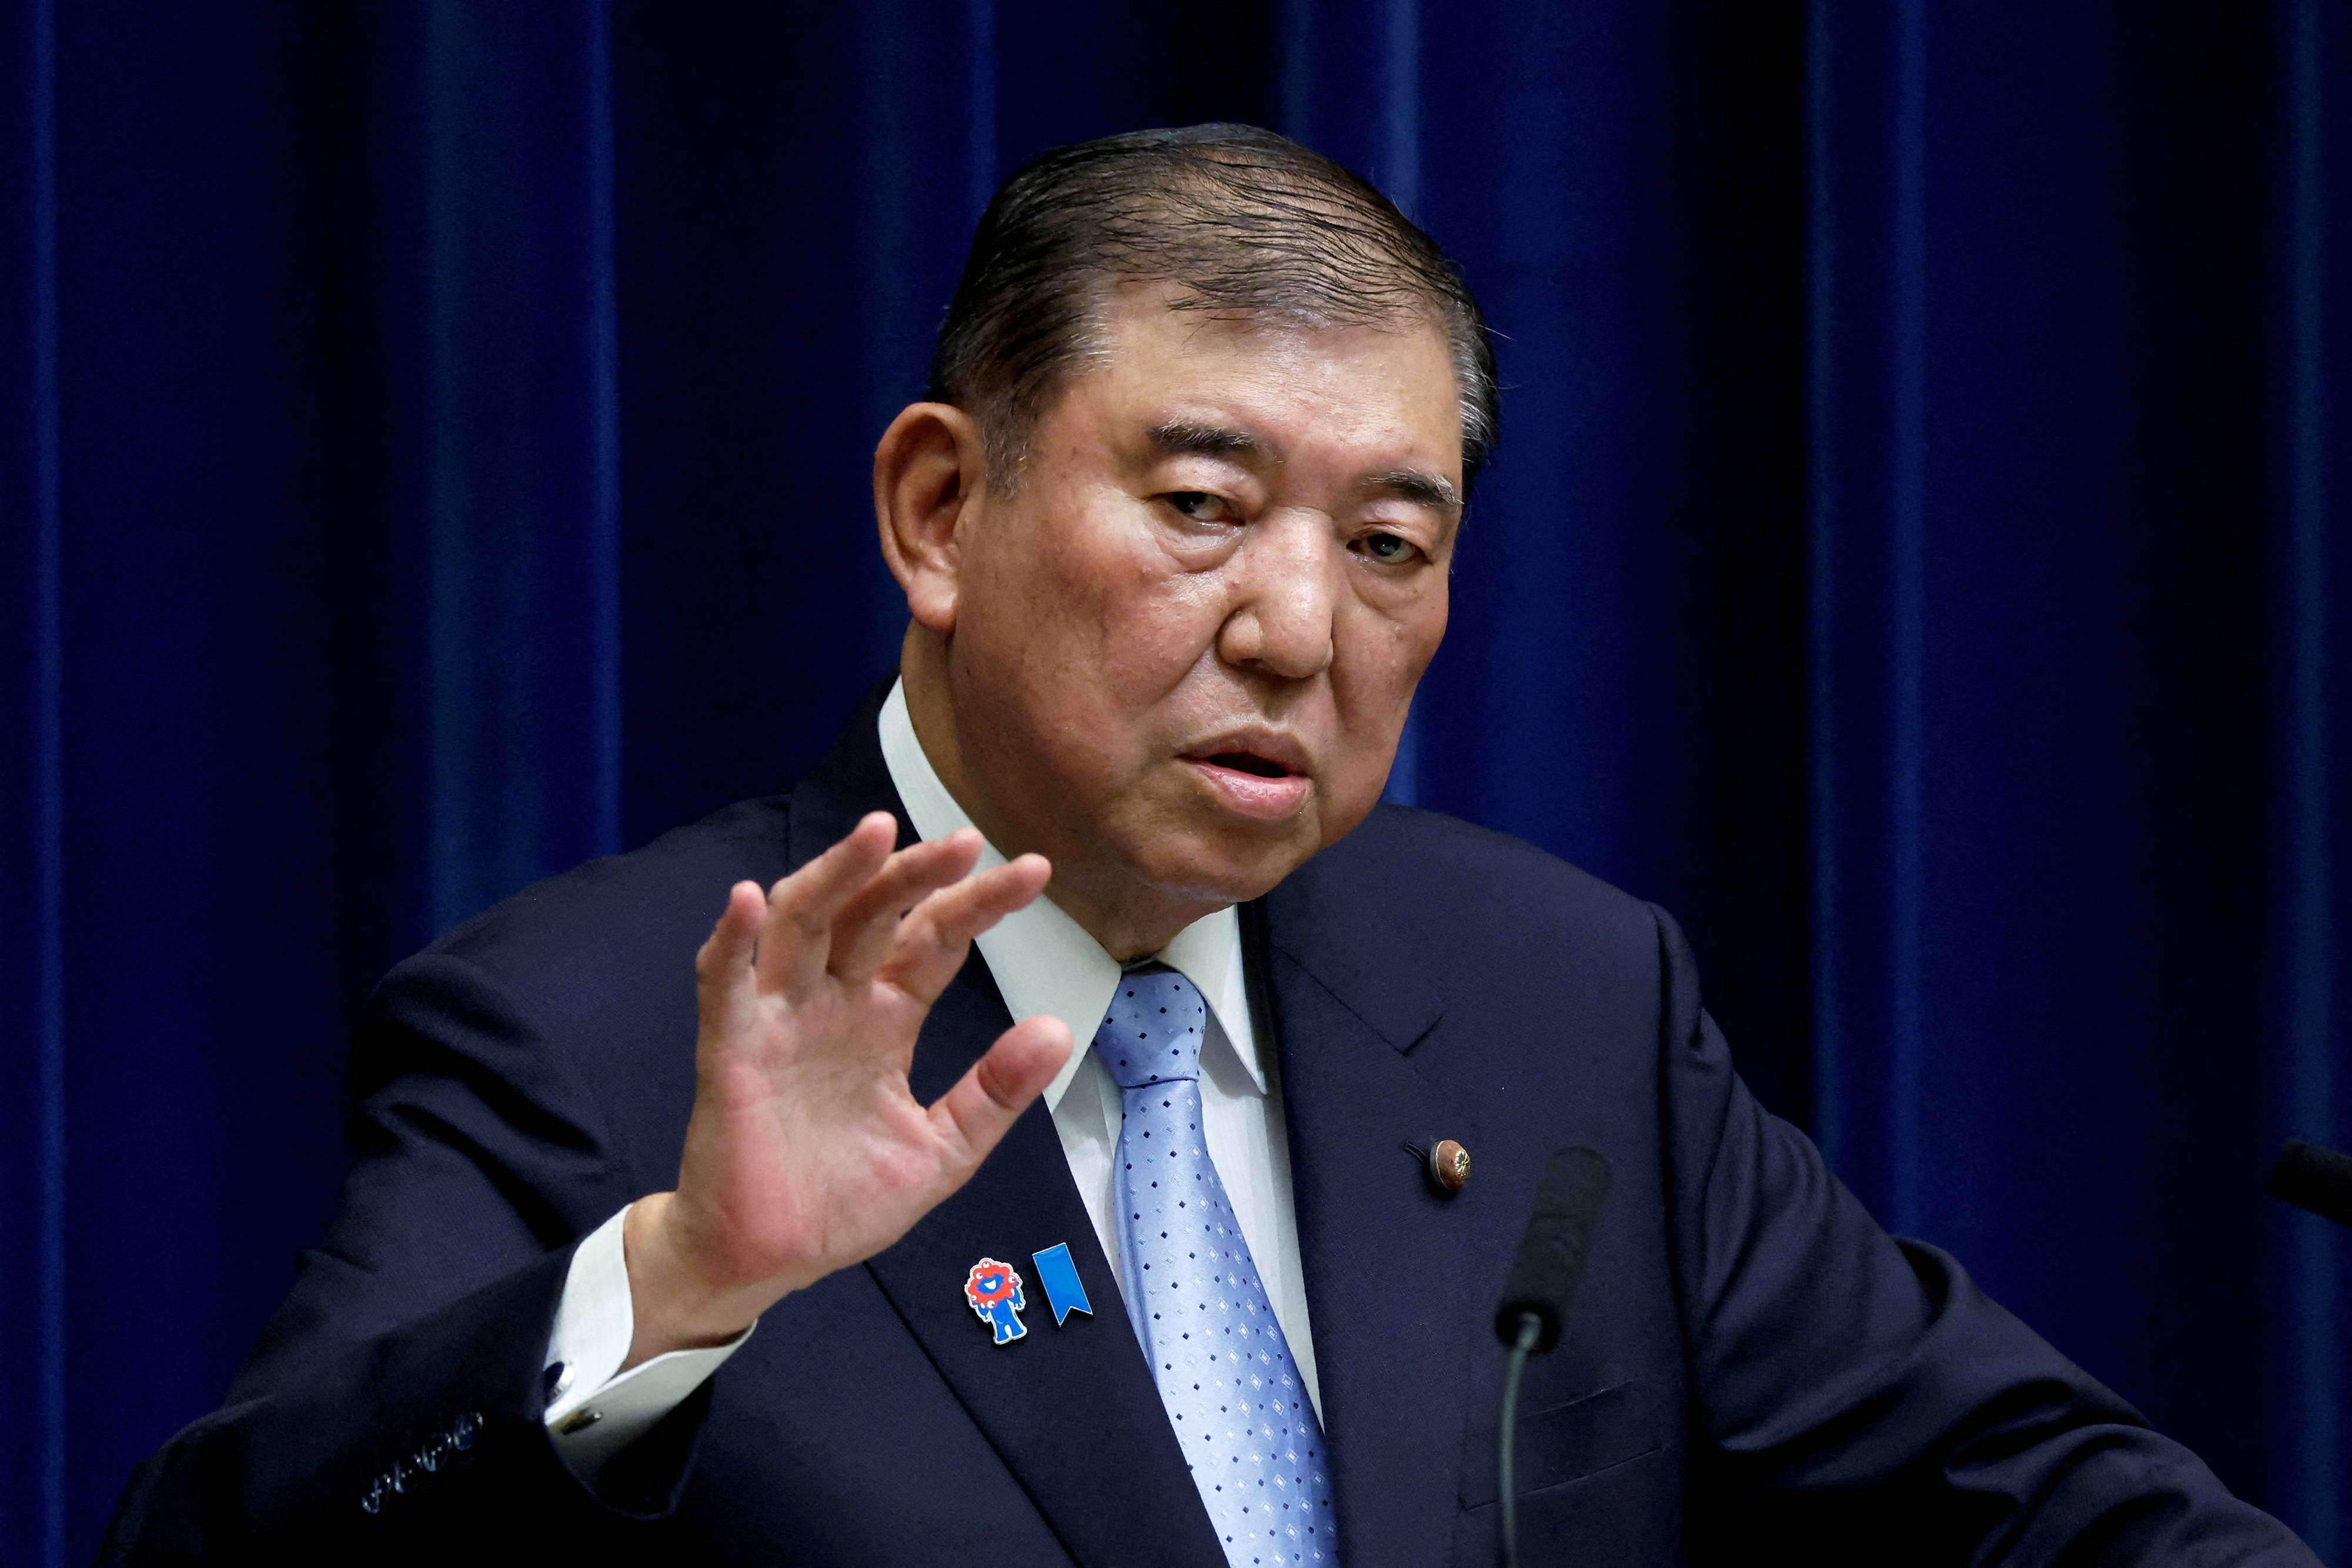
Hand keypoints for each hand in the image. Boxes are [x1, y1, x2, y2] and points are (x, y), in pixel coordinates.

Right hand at [620, 813, 1070, 1365]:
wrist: (769, 1260)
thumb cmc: (844, 1202)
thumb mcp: (943, 1148)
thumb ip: (996, 1091)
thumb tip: (1060, 1030)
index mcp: (885, 1018)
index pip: (934, 940)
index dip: (979, 904)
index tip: (1034, 871)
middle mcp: (834, 1003)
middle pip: (874, 914)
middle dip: (917, 873)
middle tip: (967, 841)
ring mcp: (779, 1019)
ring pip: (803, 923)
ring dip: (836, 875)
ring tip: (876, 833)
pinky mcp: (731, 1050)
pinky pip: (723, 983)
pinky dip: (733, 938)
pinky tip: (751, 898)